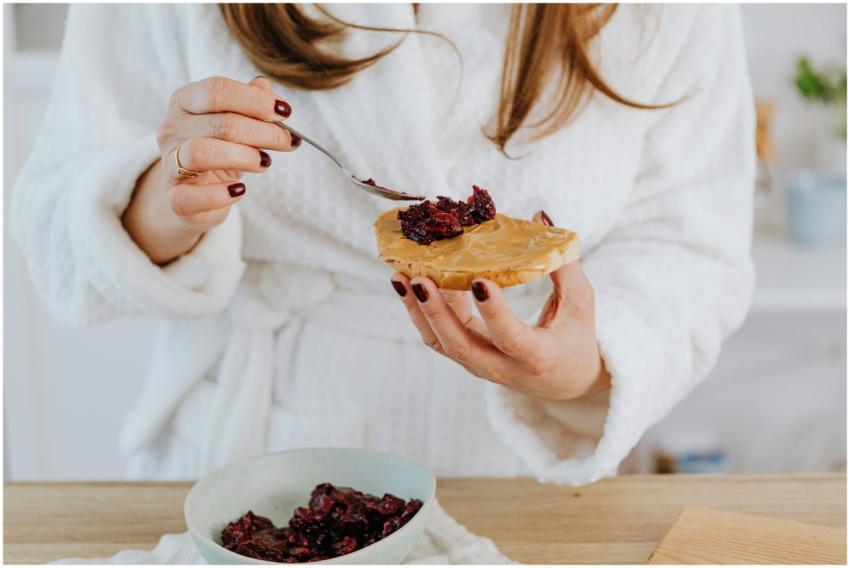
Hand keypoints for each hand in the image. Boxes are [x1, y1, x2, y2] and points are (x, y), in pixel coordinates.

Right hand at [123, 76, 299, 263]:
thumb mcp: (235, 122)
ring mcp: (170, 164)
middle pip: (221, 123)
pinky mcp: (175, 198)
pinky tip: (240, 190)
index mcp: (185, 101)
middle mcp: (172, 129)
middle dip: (264, 132)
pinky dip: (220, 194)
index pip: (217, 90)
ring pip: (203, 153)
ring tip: (265, 162)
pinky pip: (192, 196)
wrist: (194, 193)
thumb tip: (265, 86)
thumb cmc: (219, 151)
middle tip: (288, 141)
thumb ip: (250, 103)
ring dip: (245, 157)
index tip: (285, 112)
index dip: (255, 100)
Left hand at [390, 211, 610, 400]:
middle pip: (460, 346)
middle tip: (416, 278)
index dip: (493, 311)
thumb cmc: (575, 337)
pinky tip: (414, 280)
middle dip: (434, 312)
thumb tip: (539, 217)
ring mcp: (480, 365)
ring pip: (441, 342)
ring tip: (400, 277)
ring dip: (418, 310)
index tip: (477, 280)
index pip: (509, 337)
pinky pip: (439, 335)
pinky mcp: (466, 357)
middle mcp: (502, 367)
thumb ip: (562, 263)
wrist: (564, 382)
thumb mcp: (579, 303)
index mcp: (537, 356)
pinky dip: (425, 309)